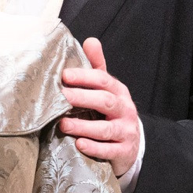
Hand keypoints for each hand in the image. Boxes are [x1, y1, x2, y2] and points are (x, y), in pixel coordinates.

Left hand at [60, 37, 140, 175]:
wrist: (131, 142)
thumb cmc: (110, 111)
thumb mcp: (106, 89)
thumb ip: (97, 67)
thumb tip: (91, 40)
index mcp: (118, 91)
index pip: (103, 80)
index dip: (84, 77)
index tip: (64, 76)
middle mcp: (124, 110)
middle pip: (105, 101)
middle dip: (82, 98)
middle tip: (61, 97)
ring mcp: (126, 131)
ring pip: (105, 129)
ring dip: (83, 126)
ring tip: (63, 124)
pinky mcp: (124, 151)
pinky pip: (109, 150)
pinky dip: (94, 148)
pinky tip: (79, 144)